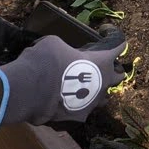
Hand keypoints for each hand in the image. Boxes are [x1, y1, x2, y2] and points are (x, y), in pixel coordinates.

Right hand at [0, 35, 126, 128]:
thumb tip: (62, 54)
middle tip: (101, 66)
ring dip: (98, 90)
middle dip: (113, 70)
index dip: (115, 38)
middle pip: (119, 76)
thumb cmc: (45, 61)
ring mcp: (93, 102)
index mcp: (101, 62)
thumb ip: (66, 49)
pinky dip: (79, 104)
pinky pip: (85, 109)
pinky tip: (69, 100)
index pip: (119, 47)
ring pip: (104, 96)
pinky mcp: (80, 117)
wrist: (29, 91)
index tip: (106, 31)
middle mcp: (103, 83)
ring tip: (87, 86)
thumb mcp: (55, 44)